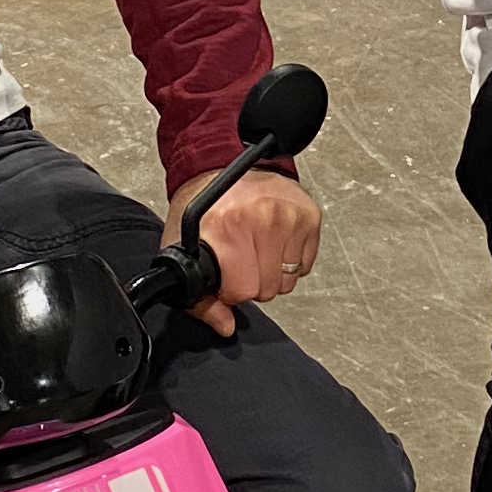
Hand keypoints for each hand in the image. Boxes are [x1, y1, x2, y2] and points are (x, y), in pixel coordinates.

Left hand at [166, 164, 321, 337]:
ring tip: (257, 247)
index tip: (225, 276)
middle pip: (268, 289)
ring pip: (289, 280)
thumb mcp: (182, 249)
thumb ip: (199, 298)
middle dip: (253, 282)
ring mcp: (289, 214)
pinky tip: (274, 240)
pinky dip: (290, 260)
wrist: (219, 165)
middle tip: (241, 260)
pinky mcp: (309, 214)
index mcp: (226, 227)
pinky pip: (305, 265)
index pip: (243, 290)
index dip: (231, 290)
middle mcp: (261, 217)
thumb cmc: (201, 208)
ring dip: (273, 273)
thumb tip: (225, 325)